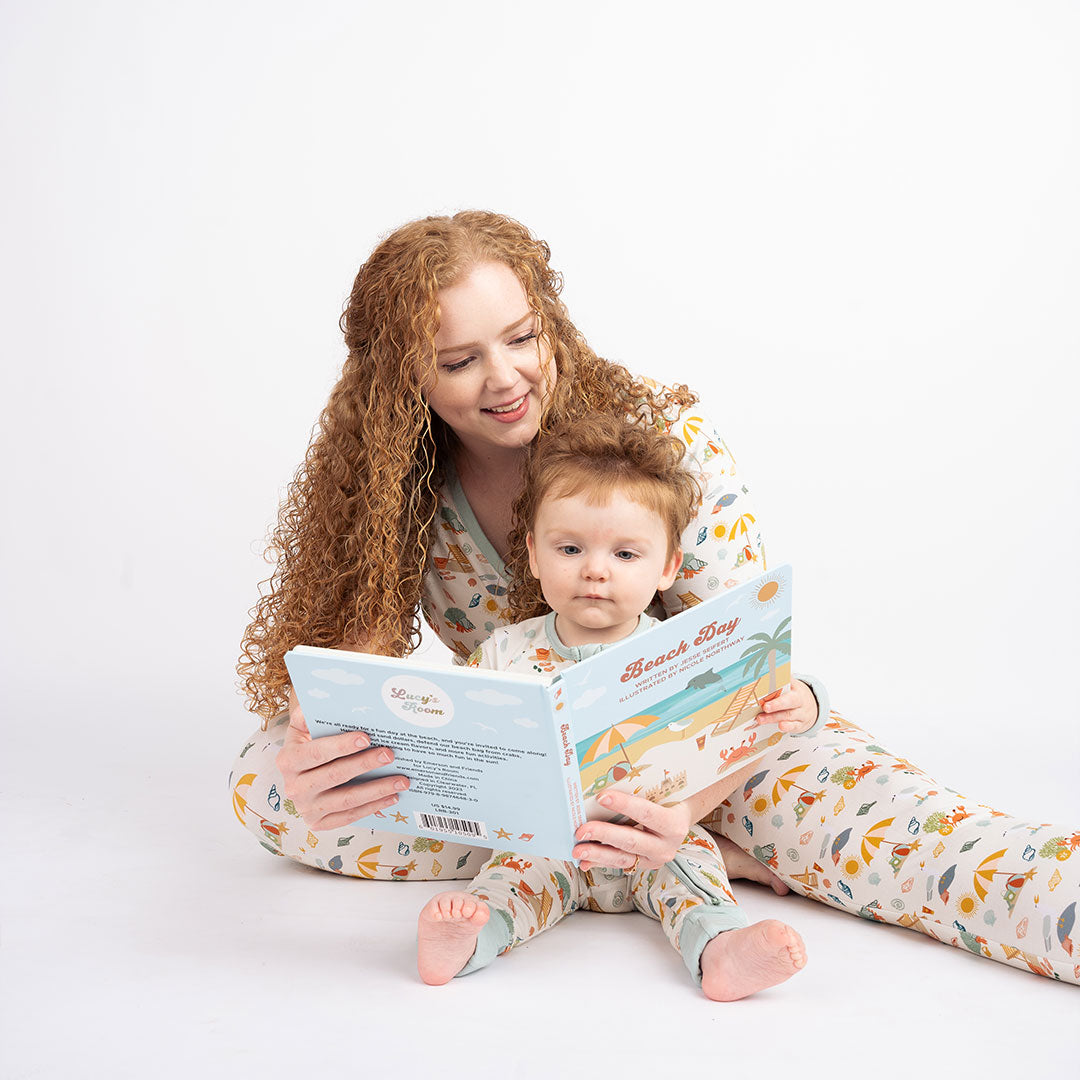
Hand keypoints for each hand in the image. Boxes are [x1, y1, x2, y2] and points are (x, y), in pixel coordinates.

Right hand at [275, 694, 409, 829]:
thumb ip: (309, 713)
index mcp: (288, 760)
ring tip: (402, 780)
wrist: (299, 771)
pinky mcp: (318, 824)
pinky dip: (373, 807)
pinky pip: (350, 817)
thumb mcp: (301, 726)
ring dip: (377, 790)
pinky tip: (392, 797)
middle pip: (334, 776)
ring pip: (346, 800)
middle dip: (365, 764)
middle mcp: (294, 787)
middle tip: (390, 754)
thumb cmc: (308, 743)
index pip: (317, 753)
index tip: (366, 737)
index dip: (341, 746)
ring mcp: (306, 808)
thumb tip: (322, 702)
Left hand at [572, 791, 693, 872]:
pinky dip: (599, 862)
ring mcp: (653, 859)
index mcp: (674, 824)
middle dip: (603, 835)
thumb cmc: (670, 802)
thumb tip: (611, 777)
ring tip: (577, 850)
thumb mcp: (665, 794)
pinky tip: (584, 861)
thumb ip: (645, 789)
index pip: (647, 813)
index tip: (601, 796)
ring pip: (622, 858)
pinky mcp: (642, 865)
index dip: (624, 805)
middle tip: (581, 830)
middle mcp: (666, 846)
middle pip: (631, 840)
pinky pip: (618, 865)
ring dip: (597, 854)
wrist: (681, 821)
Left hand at [755, 679, 816, 732]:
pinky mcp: (800, 724)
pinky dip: (787, 727)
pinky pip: (794, 726)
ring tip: (761, 719)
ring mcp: (801, 713)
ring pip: (788, 715)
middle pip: (790, 701)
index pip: (788, 684)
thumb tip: (763, 670)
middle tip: (765, 706)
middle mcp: (800, 700)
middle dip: (777, 704)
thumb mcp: (790, 685)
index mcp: (796, 688)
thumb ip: (778, 679)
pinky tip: (781, 726)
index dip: (778, 684)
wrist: (813, 708)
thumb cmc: (795, 696)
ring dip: (773, 717)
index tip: (767, 684)